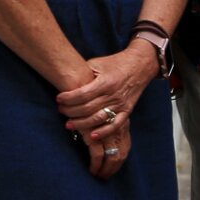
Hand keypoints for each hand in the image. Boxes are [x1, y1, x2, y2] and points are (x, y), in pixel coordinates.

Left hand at [56, 48, 152, 166]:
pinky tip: (91, 136)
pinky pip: (115, 125)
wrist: (139, 65)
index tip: (59, 99)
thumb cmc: (114, 63)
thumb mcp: (97, 63)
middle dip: (70, 112)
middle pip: (87, 109)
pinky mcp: (127, 110)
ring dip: (81, 124)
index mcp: (105, 82)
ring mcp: (121, 104)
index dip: (68, 99)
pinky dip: (103, 132)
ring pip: (97, 119)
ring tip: (69, 124)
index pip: (82, 95)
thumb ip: (83, 74)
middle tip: (61, 110)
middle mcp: (113, 94)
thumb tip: (65, 85)